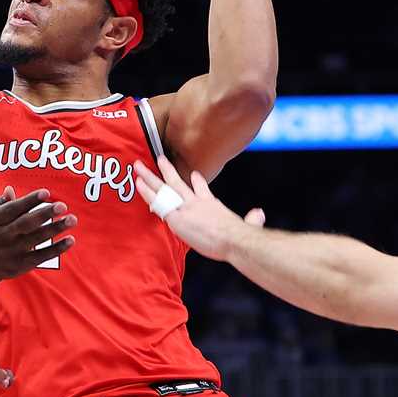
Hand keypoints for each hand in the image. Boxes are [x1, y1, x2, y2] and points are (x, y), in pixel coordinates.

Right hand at [0, 186, 75, 281]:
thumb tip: (10, 190)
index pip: (13, 209)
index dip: (30, 201)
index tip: (46, 193)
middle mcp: (3, 235)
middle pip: (26, 223)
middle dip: (45, 214)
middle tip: (62, 205)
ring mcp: (13, 250)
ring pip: (37, 239)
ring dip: (56, 229)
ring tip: (72, 219)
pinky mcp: (22, 264)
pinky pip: (41, 256)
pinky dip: (56, 249)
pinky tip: (70, 240)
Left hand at [131, 157, 264, 259]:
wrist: (232, 238)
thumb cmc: (240, 236)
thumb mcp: (249, 224)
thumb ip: (253, 219)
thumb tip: (260, 214)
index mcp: (212, 204)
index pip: (202, 189)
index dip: (197, 181)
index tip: (193, 174)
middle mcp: (196, 202)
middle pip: (177, 182)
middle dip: (166, 169)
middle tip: (157, 157)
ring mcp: (185, 208)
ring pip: (163, 188)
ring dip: (149, 176)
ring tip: (138, 167)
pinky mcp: (177, 218)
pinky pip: (158, 203)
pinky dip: (147, 193)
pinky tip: (138, 185)